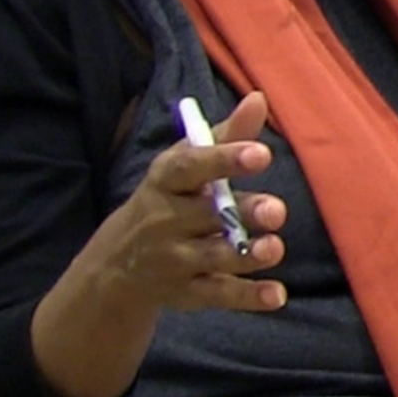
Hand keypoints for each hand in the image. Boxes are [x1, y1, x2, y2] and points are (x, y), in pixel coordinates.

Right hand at [93, 90, 287, 313]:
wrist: (119, 263)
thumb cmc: (170, 196)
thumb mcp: (188, 162)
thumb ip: (228, 134)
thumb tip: (260, 98)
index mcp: (166, 180)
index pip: (191, 168)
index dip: (224, 160)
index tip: (261, 153)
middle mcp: (166, 220)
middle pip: (206, 216)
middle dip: (242, 213)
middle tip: (276, 210)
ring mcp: (175, 260)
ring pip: (213, 258)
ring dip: (246, 255)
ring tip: (274, 247)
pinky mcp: (187, 293)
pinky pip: (219, 296)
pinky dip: (248, 298)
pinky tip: (277, 294)